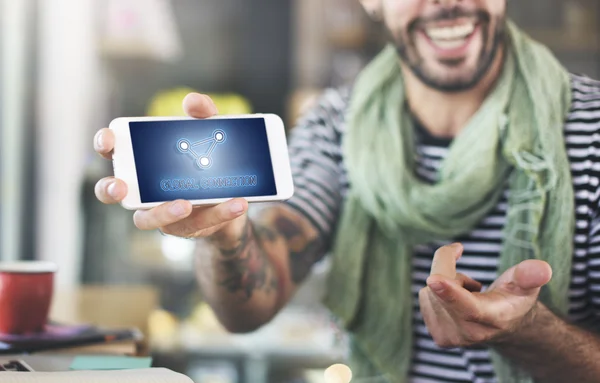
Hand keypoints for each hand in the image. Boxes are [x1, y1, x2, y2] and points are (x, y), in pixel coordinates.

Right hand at [93, 93, 247, 243]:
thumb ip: (203, 115)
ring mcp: (161, 211)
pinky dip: (220, 213)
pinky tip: (237, 203)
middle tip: (120, 187)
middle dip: (110, 189)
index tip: (109, 140)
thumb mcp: (209, 132)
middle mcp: (142, 188)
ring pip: (147, 220)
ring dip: (163, 212)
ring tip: (186, 204)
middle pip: (112, 192)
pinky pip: (198, 223)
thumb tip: (192, 101)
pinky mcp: (186, 227)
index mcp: (142, 161)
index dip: (104, 144)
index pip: (112, 151)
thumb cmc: (209, 158)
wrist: (234, 193)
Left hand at [419, 243, 552, 347]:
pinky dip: (437, 292)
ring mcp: (451, 338)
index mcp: (493, 318)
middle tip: (472, 279)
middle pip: (441, 286)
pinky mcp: (438, 336)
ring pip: (431, 290)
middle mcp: (470, 334)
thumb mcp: (526, 284)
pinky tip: (456, 301)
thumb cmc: (514, 298)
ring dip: (445, 282)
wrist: (506, 326)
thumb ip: (530, 275)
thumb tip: (542, 269)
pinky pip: (425, 297)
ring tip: (469, 294)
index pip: (468, 306)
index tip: (433, 279)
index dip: (450, 291)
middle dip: (449, 268)